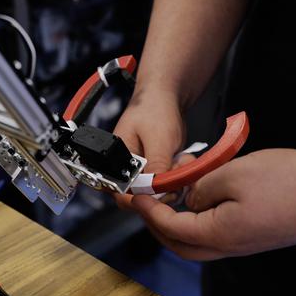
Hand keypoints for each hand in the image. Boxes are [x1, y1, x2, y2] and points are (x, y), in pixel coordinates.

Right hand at [112, 88, 185, 209]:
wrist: (166, 97)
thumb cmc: (155, 109)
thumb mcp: (158, 139)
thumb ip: (156, 166)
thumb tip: (155, 192)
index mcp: (114, 161)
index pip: (121, 193)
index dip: (141, 198)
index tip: (162, 194)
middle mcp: (124, 169)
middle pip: (139, 197)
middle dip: (161, 190)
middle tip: (177, 177)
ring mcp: (139, 171)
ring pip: (154, 193)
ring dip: (172, 184)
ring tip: (181, 163)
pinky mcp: (153, 170)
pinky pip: (164, 184)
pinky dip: (176, 178)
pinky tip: (181, 162)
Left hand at [128, 148, 295, 259]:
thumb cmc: (293, 181)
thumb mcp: (233, 173)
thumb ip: (201, 188)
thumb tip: (188, 200)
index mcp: (220, 235)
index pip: (170, 228)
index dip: (149, 210)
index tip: (136, 194)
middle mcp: (232, 247)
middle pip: (182, 245)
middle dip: (159, 224)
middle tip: (149, 201)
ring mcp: (248, 244)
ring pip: (202, 241)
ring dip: (183, 222)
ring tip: (180, 191)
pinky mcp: (261, 236)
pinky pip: (222, 233)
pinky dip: (205, 219)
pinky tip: (209, 194)